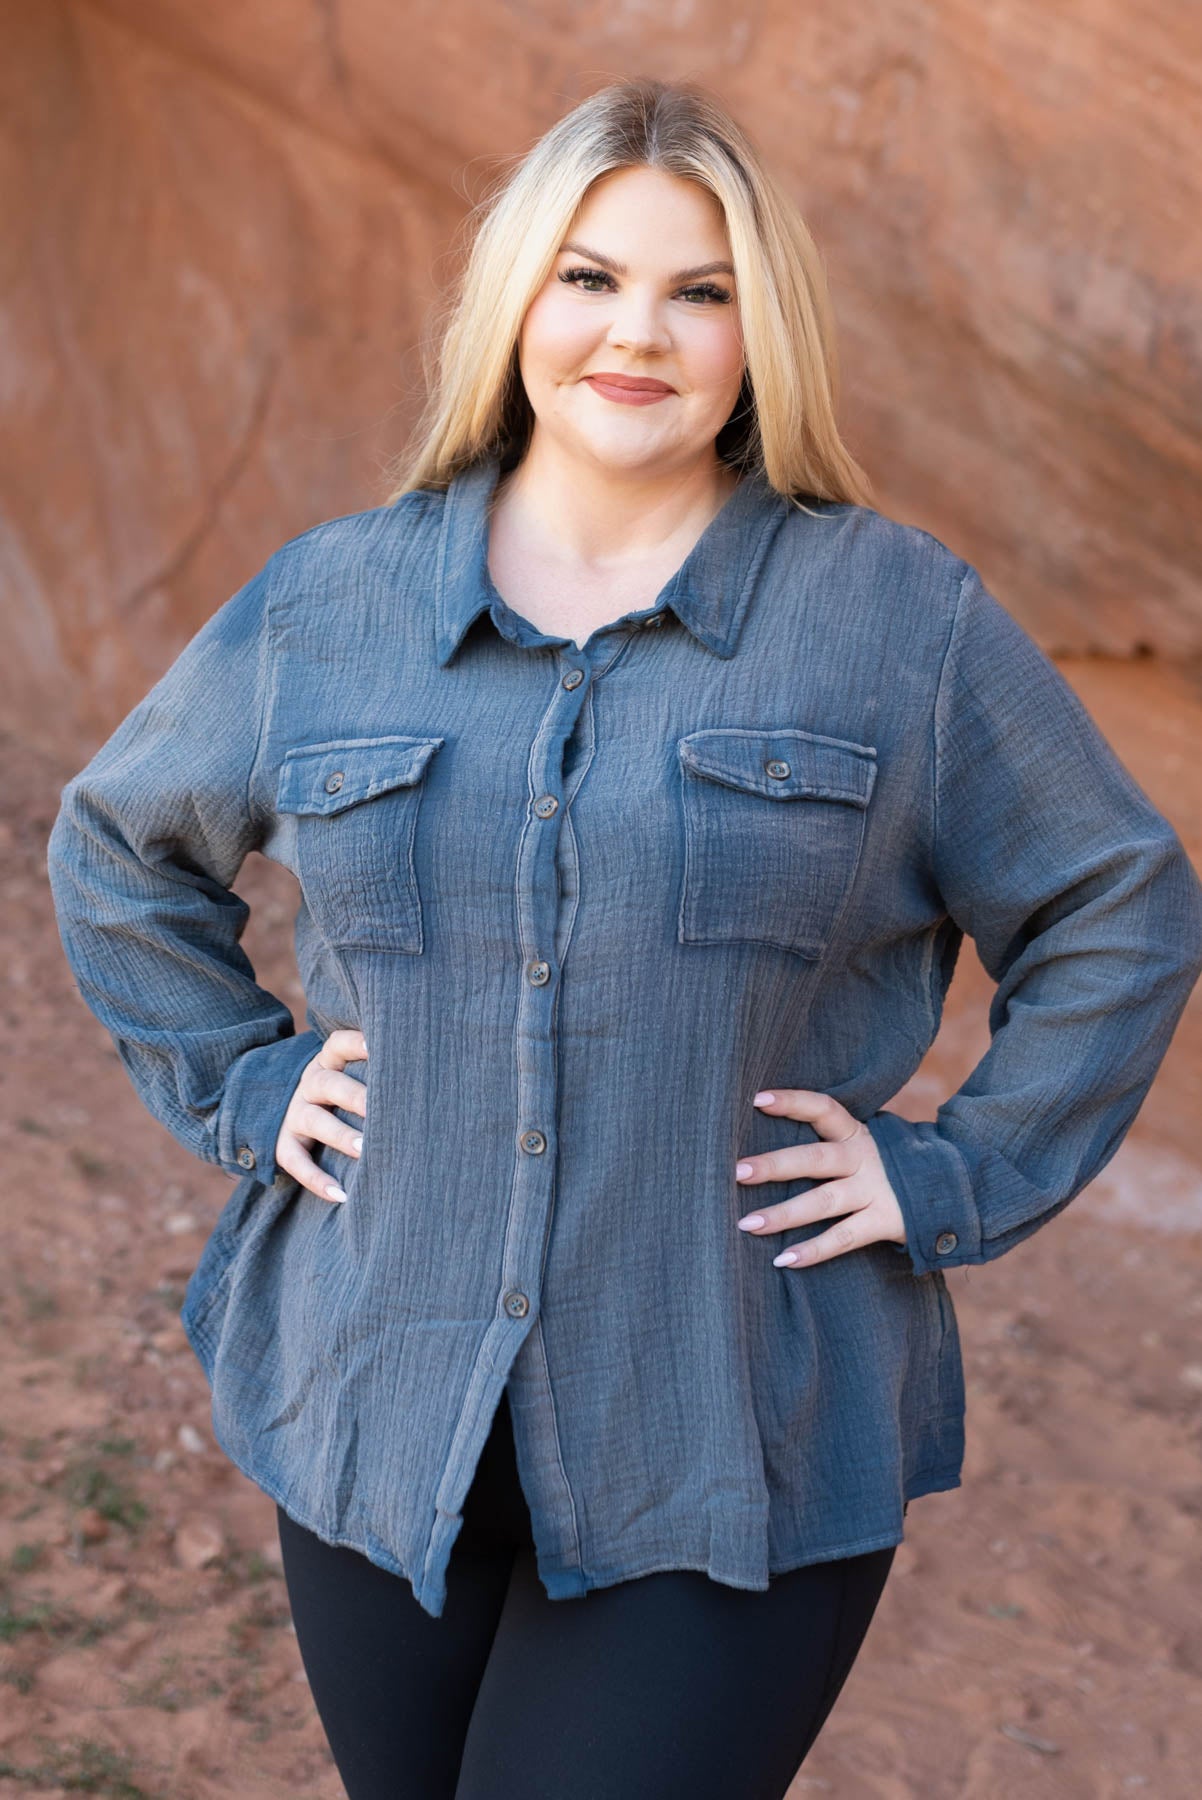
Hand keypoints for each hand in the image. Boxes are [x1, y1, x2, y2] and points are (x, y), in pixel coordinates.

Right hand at [274, 1028, 367, 1203]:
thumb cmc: (345, 1093)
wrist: (287, 1112)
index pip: (339, 1045)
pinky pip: (296, 1161)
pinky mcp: (283, 1144)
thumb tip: (431, 1072)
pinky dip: (316, 1179)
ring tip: (364, 1149)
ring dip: (339, 1134)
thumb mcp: (352, 1073)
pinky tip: (341, 1195)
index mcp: (329, 1062)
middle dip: (354, 1096)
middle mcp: (310, 1084)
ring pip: (314, 1120)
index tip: (377, 1045)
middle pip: (329, 1084)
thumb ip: (379, 1071)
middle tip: (378, 1110)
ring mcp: (295, 1114)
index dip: (356, 1043)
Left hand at [734, 1088, 906, 1267]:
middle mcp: (864, 1158)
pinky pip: (844, 1238)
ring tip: (747, 1224)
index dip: (792, 1102)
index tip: (757, 1100)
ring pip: (823, 1202)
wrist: (952, 1189)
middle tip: (736, 1172)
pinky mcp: (885, 1221)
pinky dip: (814, 1250)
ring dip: (783, 1214)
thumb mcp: (865, 1146)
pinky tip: (783, 1259)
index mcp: (856, 1134)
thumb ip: (830, 1143)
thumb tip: (770, 1146)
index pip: (823, 1109)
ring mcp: (875, 1190)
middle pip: (814, 1159)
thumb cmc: (889, 1167)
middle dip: (774, 1165)